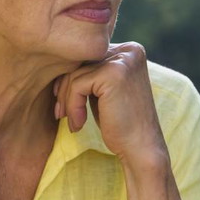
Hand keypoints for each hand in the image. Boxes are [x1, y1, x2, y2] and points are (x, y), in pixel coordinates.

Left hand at [53, 43, 165, 165]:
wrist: (141, 148)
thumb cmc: (121, 123)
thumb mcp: (105, 91)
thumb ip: (91, 72)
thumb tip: (58, 61)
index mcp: (130, 51)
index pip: (88, 56)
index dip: (70, 79)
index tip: (63, 104)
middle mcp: (129, 51)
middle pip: (80, 62)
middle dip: (64, 89)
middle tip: (60, 113)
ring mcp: (123, 60)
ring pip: (75, 74)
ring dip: (67, 101)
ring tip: (73, 122)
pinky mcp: (114, 74)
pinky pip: (77, 85)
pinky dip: (72, 106)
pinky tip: (79, 124)